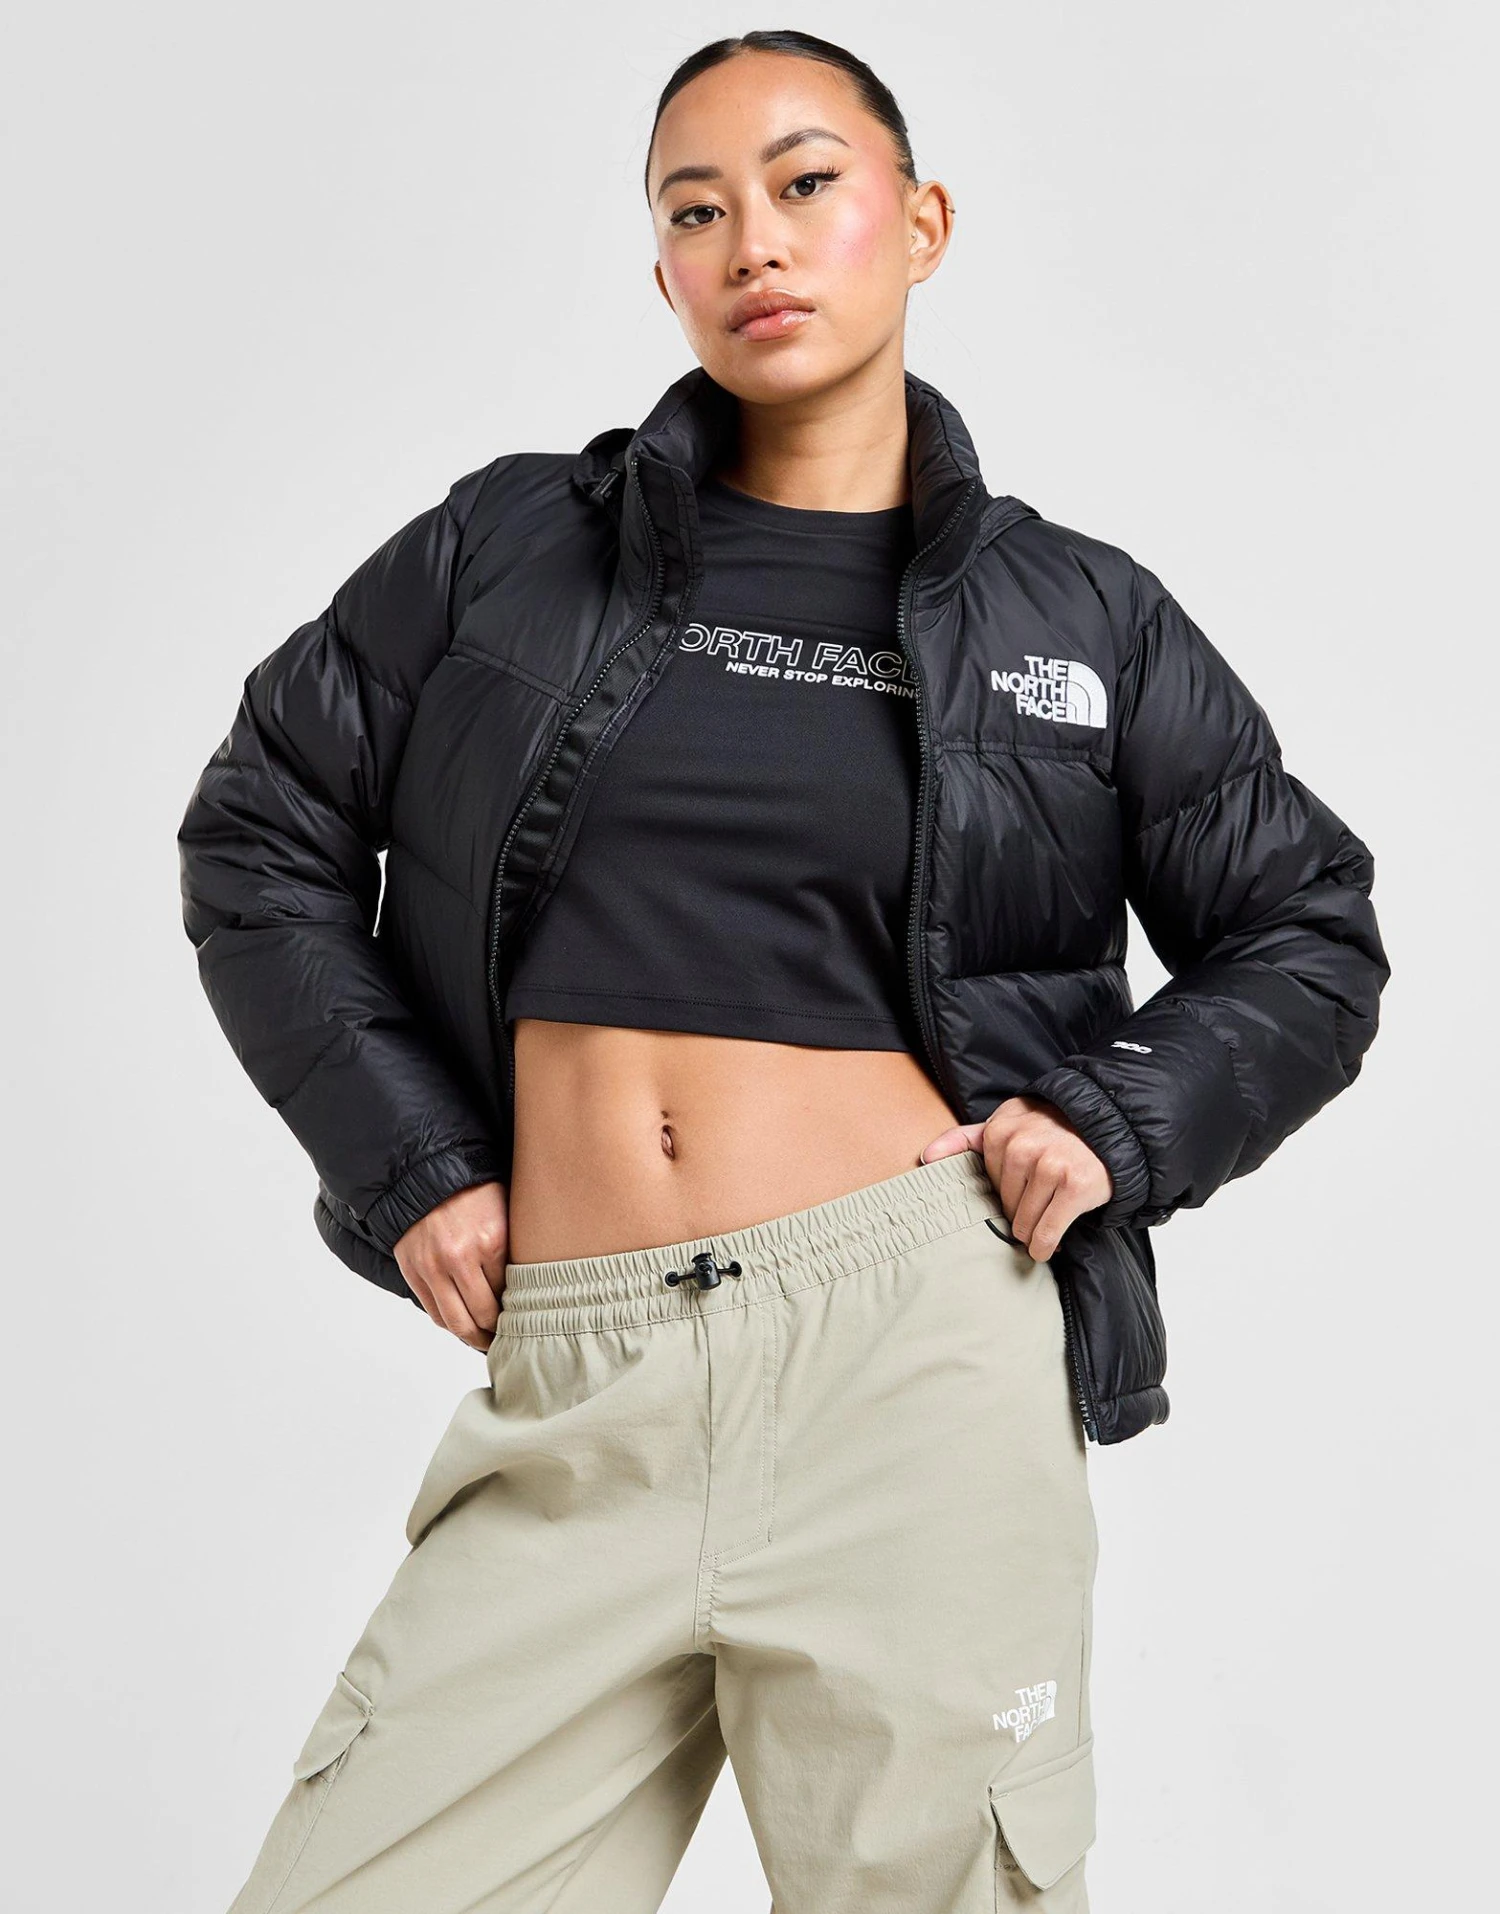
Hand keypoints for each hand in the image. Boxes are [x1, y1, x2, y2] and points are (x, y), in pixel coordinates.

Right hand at [393, 1180, 509, 1351]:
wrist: (429, 1176)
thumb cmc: (474, 1193)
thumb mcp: (507, 1213)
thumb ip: (514, 1250)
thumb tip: (530, 1290)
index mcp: (491, 1240)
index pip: (509, 1294)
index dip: (518, 1310)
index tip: (526, 1318)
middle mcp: (460, 1257)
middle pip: (484, 1315)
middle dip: (497, 1332)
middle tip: (508, 1338)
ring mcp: (433, 1267)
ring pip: (457, 1322)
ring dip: (474, 1337)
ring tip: (486, 1340)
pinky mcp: (414, 1271)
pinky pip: (434, 1312)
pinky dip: (450, 1324)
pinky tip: (464, 1326)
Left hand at [919, 1097, 1112, 1260]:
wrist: (1111, 1125)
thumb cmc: (1054, 1128)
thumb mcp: (1010, 1122)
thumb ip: (967, 1138)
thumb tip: (926, 1158)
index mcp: (1000, 1130)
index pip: (986, 1185)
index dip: (1005, 1194)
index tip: (1022, 1193)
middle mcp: (1022, 1146)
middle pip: (1004, 1206)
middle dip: (1020, 1215)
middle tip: (1038, 1211)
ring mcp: (1049, 1165)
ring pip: (1024, 1223)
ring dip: (1033, 1235)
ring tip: (1044, 1226)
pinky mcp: (1074, 1186)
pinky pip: (1047, 1233)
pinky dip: (1046, 1247)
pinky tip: (1048, 1248)